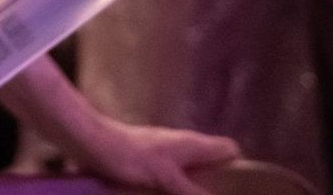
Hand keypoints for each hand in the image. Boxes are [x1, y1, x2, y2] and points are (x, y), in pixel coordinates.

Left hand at [63, 118, 239, 194]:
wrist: (94, 143)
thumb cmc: (131, 156)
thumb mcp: (165, 177)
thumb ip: (191, 191)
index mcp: (193, 144)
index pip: (230, 149)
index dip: (238, 168)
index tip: (239, 192)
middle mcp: (184, 146)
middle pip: (212, 165)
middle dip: (214, 186)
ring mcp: (167, 153)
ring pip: (191, 173)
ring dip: (191, 189)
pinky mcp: (151, 163)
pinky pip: (172, 177)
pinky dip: (172, 188)